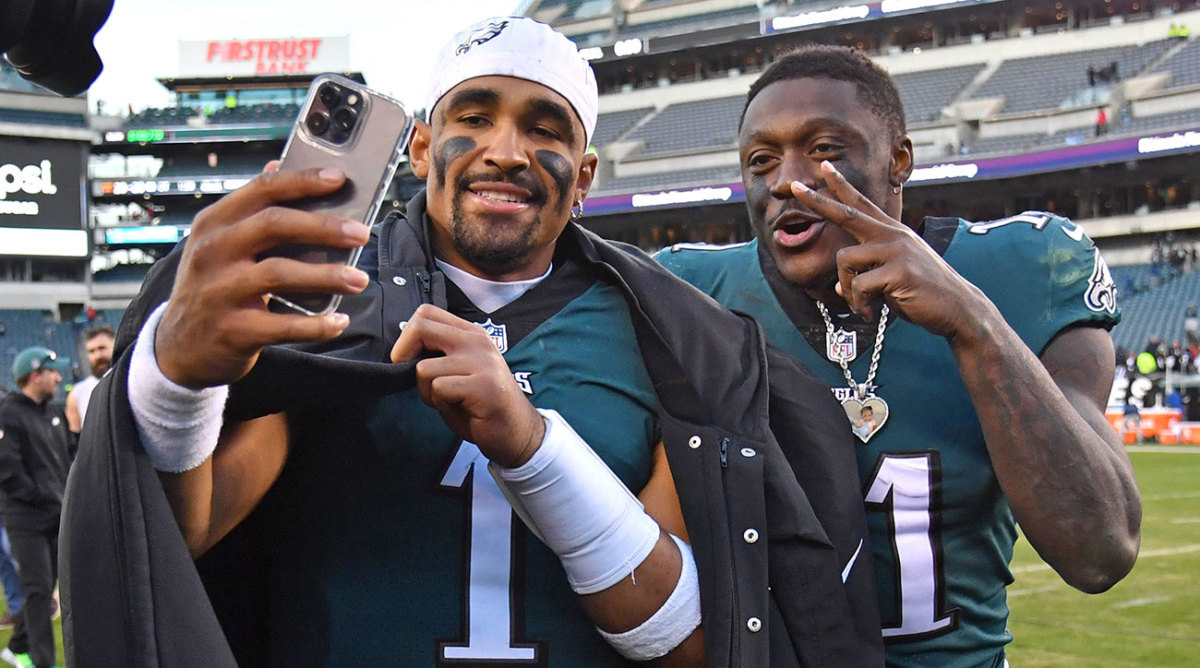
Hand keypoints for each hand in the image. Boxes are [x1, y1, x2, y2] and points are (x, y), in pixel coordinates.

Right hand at [156, 167, 371, 387]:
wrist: (180, 347)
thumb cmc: (213, 287)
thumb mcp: (221, 244)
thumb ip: (252, 210)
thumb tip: (281, 165)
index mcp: (215, 223)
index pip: (261, 189)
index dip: (302, 181)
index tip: (338, 178)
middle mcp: (213, 252)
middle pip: (273, 225)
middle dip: (323, 227)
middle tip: (360, 233)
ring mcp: (219, 291)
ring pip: (279, 274)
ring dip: (327, 276)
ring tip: (359, 279)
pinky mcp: (232, 330)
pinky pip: (283, 326)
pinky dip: (316, 325)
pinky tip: (338, 321)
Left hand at [390, 304, 544, 467]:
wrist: (516, 431)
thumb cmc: (480, 405)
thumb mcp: (458, 370)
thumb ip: (438, 355)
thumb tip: (402, 352)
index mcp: (470, 334)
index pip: (426, 313)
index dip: (406, 336)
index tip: (406, 359)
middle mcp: (476, 342)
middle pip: (420, 327)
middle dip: (402, 354)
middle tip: (411, 376)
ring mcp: (482, 362)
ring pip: (424, 368)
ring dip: (426, 391)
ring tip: (447, 400)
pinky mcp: (483, 385)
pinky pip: (439, 388)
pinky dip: (440, 403)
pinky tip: (459, 407)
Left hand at [790, 161, 989, 339]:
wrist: (958, 309)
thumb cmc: (923, 294)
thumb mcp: (891, 280)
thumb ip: (866, 277)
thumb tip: (838, 289)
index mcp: (892, 233)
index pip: (862, 204)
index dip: (841, 186)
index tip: (823, 167)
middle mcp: (893, 236)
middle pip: (847, 214)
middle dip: (818, 201)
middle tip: (794, 186)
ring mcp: (897, 251)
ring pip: (845, 261)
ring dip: (847, 290)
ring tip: (861, 306)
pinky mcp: (899, 271)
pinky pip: (859, 286)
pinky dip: (859, 304)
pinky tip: (870, 313)